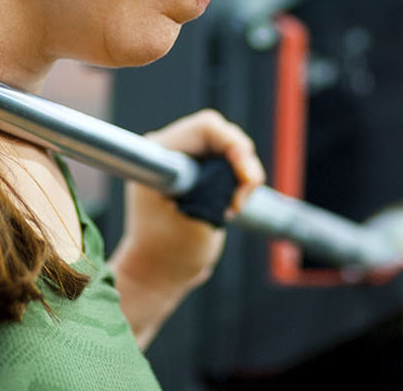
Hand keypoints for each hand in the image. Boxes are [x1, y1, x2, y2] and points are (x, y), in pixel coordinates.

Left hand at [114, 109, 266, 291]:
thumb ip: (218, 190)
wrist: (157, 273)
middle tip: (242, 200)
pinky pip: (227, 162)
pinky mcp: (194, 172)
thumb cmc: (168, 253)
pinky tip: (232, 205)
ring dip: (242, 174)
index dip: (234, 146)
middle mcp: (168, 149)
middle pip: (220, 134)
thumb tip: (242, 170)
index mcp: (159, 155)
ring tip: (234, 207)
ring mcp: (181, 159)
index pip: (206, 128)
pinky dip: (238, 180)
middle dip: (242, 162)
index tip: (245, 179)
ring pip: (228, 147)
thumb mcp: (199, 221)